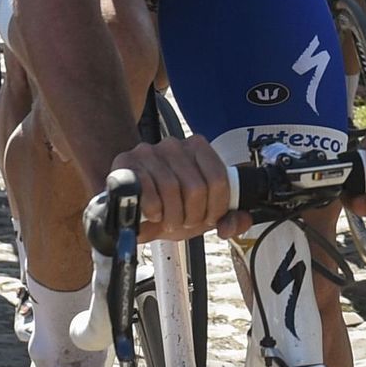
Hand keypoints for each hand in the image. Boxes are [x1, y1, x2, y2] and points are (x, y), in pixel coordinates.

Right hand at [109, 134, 236, 241]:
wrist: (131, 202)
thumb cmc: (168, 206)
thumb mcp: (201, 213)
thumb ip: (227, 218)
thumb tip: (239, 221)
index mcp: (198, 149)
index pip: (219, 179)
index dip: (216, 207)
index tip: (208, 217)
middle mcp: (174, 145)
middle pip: (196, 187)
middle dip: (192, 215)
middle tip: (184, 220)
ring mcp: (149, 151)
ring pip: (171, 189)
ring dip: (171, 216)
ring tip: (168, 219)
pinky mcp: (126, 163)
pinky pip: (147, 190)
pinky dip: (153, 210)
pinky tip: (152, 213)